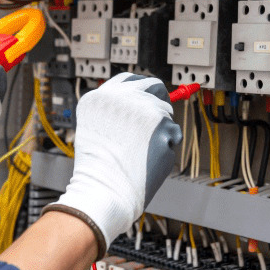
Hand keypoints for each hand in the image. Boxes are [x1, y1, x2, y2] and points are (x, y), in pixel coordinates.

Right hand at [44, 73, 181, 256]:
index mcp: (99, 97)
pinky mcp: (162, 124)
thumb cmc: (98, 169)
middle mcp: (119, 97)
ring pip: (166, 113)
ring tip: (141, 152)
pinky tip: (149, 158)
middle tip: (159, 119)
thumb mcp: (96, 129)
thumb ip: (116, 111)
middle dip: (160, 101)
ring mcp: (142, 108)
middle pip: (154, 87)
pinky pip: (174, 133)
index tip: (149, 96)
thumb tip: (145, 103)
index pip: (129, 79)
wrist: (104, 190)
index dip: (142, 88)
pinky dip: (167, 146)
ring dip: (161, 130)